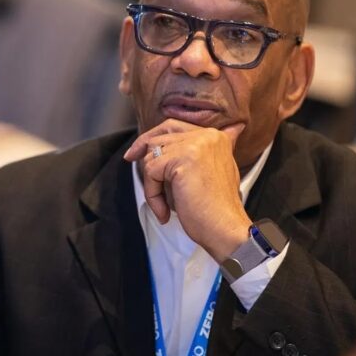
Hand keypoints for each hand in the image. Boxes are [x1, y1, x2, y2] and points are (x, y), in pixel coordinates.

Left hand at [124, 119, 251, 258]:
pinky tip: (164, 211)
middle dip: (142, 147)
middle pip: (161, 134)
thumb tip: (218, 136)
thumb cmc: (217, 209)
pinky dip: (152, 194)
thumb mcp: (212, 173)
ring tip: (163, 205)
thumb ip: (201, 154)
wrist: (226, 228)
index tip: (138, 150)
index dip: (154, 136)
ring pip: (152, 155)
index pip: (176, 126)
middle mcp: (207, 135)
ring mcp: (195, 145)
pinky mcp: (183, 159)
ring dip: (152, 183)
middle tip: (130, 158)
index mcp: (215, 137)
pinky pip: (151, 171)